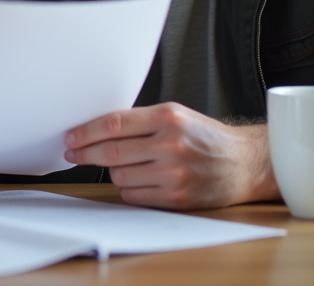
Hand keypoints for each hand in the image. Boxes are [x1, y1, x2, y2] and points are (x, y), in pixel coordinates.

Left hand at [63, 102, 278, 208]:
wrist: (243, 163)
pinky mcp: (176, 197)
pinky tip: (138, 180)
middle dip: (86, 153)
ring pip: (119, 175)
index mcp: (167, 117)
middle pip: (111, 151)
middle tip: (73, 153)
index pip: (113, 124)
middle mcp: (169, 144)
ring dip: (113, 171)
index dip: (85, 132)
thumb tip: (97, 129)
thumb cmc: (205, 137)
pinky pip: (134, 195)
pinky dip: (128, 188)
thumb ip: (141, 121)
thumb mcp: (176, 115)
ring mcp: (173, 173)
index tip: (70, 138)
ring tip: (123, 164)